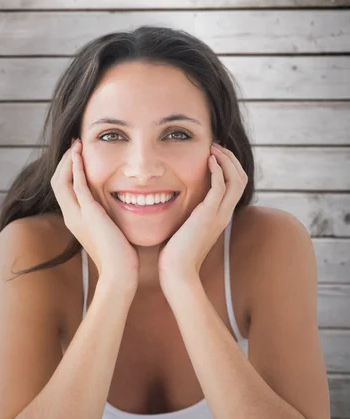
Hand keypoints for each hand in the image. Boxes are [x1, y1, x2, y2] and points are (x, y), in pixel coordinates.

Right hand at [51, 138, 139, 288]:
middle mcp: (71, 216)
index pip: (64, 189)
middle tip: (74, 143)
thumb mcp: (110, 231)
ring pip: (62, 181)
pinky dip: (76, 168)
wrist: (120, 273)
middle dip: (64, 161)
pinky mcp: (88, 213)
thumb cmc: (120, 256)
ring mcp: (77, 215)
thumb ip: (108, 218)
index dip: (68, 170)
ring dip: (68, 160)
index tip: (77, 155)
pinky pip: (77, 185)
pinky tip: (78, 155)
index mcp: (76, 220)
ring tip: (75, 144)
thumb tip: (119, 208)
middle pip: (57, 182)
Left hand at [158, 143, 247, 285]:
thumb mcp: (187, 228)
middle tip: (216, 146)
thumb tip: (181, 203)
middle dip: (231, 159)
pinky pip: (220, 187)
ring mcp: (219, 214)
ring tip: (214, 149)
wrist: (177, 272)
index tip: (215, 154)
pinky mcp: (208, 215)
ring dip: (226, 160)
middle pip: (242, 178)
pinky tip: (209, 161)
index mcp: (221, 215)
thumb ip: (190, 214)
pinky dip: (218, 171)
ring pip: (236, 179)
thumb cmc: (177, 253)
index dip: (229, 166)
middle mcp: (224, 213)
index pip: (236, 185)